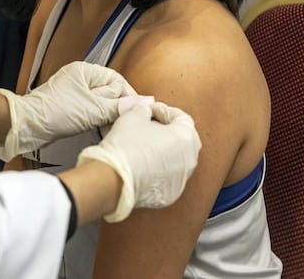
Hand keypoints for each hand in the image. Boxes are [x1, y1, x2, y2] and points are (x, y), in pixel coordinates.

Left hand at [0, 61, 137, 160]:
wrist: (26, 126)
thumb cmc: (54, 113)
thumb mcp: (93, 110)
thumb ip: (120, 106)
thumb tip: (145, 102)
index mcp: (85, 71)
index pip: (117, 80)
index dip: (127, 96)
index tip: (136, 112)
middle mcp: (79, 78)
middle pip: (110, 91)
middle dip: (116, 106)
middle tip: (120, 122)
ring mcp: (73, 93)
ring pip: (100, 103)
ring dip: (106, 115)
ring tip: (108, 126)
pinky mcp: (69, 107)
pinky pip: (90, 111)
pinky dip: (96, 119)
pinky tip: (97, 128)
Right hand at [77, 101, 201, 221]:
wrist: (113, 179)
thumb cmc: (125, 146)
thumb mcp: (133, 116)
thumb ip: (145, 109)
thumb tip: (146, 111)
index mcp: (186, 137)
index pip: (181, 117)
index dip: (164, 110)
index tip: (150, 110)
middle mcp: (190, 159)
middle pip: (182, 139)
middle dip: (165, 130)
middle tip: (148, 125)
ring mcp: (182, 179)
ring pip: (176, 159)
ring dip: (163, 150)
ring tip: (142, 145)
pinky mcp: (170, 194)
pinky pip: (167, 176)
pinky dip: (158, 168)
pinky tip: (141, 164)